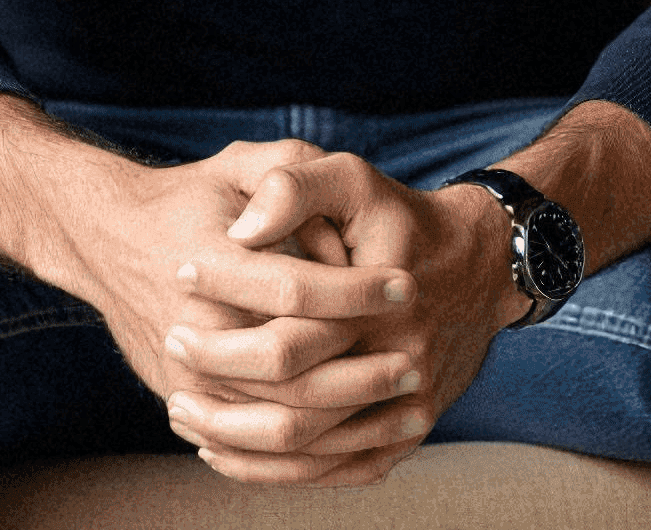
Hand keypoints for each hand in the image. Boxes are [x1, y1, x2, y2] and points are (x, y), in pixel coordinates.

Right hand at [0, 103, 419, 446]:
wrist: (110, 239)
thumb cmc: (189, 197)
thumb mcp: (238, 163)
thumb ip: (290, 177)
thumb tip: (330, 242)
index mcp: (210, 262)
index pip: (294, 288)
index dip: (356, 289)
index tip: (405, 284)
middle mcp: (192, 327)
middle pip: (291, 369)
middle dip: (360, 368)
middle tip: (413, 355)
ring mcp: (185, 376)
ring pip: (277, 422)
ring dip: (345, 419)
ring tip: (397, 401)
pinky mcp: (185, 402)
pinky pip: (253, 448)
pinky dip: (308, 453)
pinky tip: (355, 436)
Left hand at [162, 149, 523, 486]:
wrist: (479, 268)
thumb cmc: (402, 219)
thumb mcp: (353, 178)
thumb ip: (295, 188)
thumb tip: (240, 231)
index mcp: (381, 302)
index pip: (287, 316)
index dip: (226, 294)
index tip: (179, 273)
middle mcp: (398, 364)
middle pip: (290, 397)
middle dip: (220, 374)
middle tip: (171, 343)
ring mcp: (405, 411)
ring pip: (304, 450)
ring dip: (234, 436)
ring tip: (178, 406)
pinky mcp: (403, 437)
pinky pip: (330, 472)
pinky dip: (271, 470)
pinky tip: (222, 448)